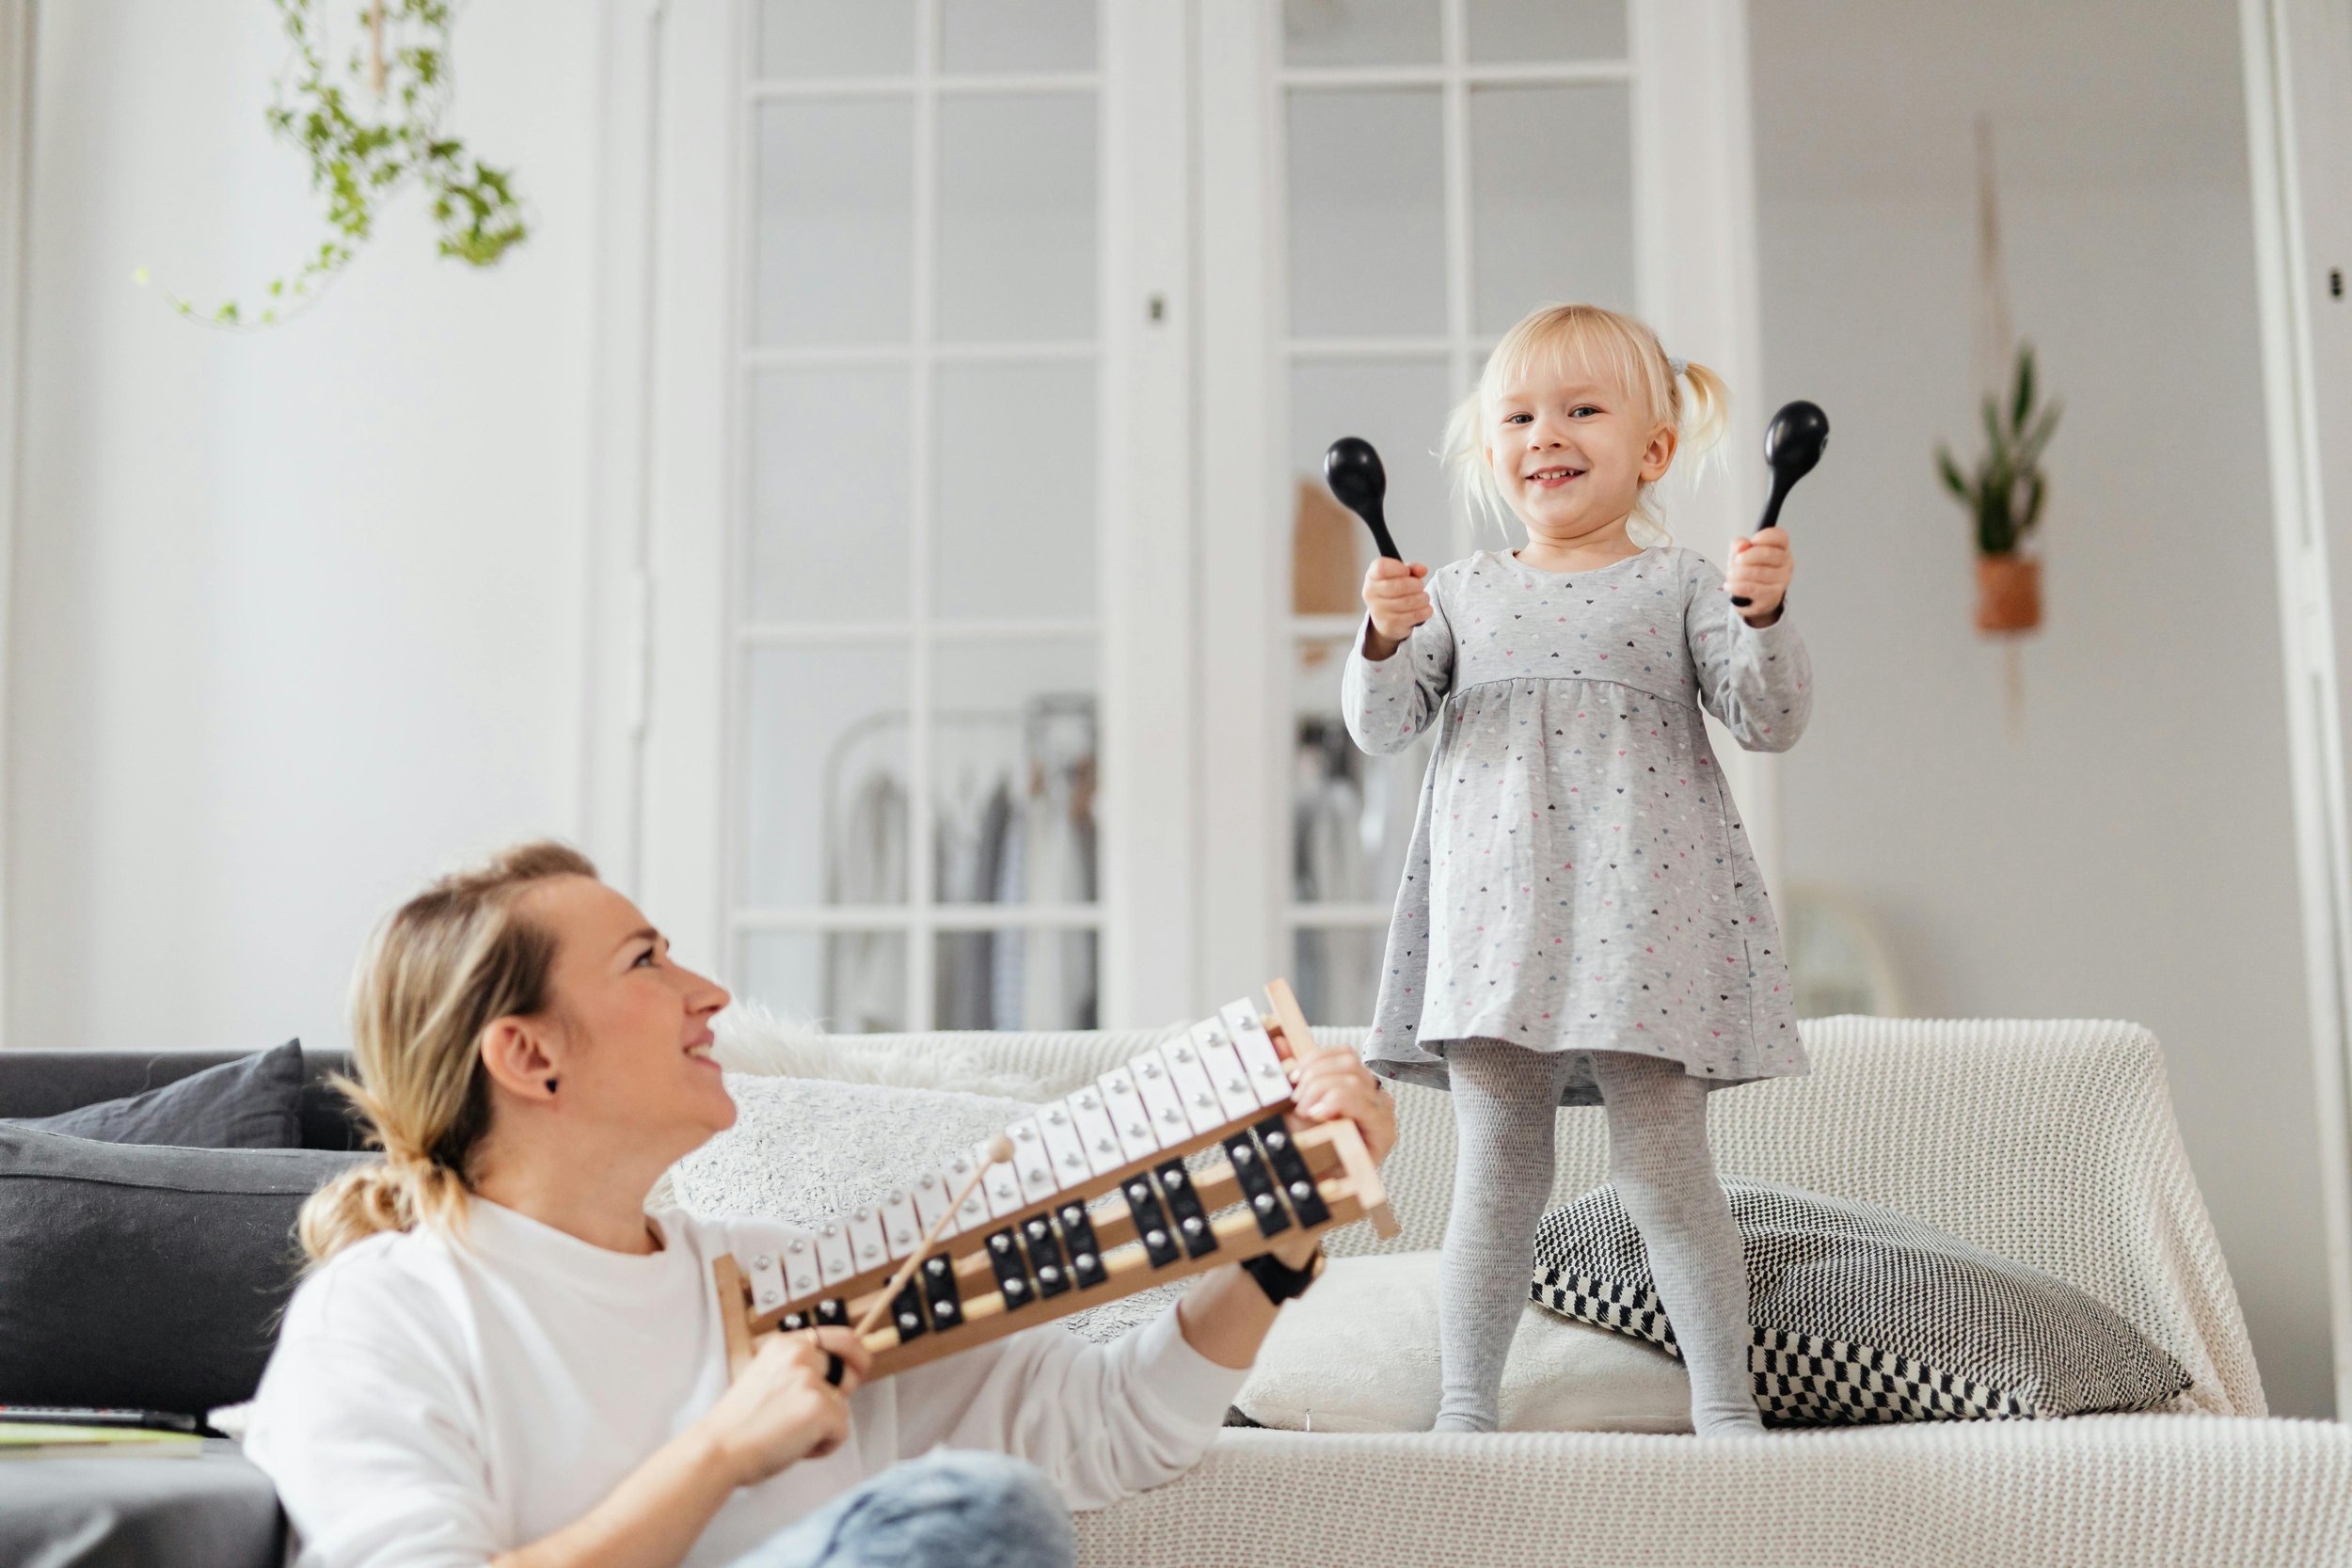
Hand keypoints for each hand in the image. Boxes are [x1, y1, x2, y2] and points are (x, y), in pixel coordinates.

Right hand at [693, 1327, 870, 1487]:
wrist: (717, 1450)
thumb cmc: (737, 1425)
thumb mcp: (766, 1377)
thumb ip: (796, 1371)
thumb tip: (832, 1378)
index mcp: (785, 1345)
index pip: (840, 1336)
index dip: (856, 1353)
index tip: (861, 1364)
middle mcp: (801, 1355)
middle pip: (852, 1366)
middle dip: (846, 1390)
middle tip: (823, 1413)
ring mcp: (811, 1380)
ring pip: (842, 1406)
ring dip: (824, 1426)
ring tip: (791, 1436)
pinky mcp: (821, 1408)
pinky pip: (841, 1432)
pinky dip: (823, 1447)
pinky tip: (795, 1448)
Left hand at [1286, 1045, 1396, 1166]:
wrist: (1320, 1188)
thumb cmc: (1314, 1148)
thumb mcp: (1297, 1106)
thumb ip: (1292, 1074)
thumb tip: (1278, 1042)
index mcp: (1357, 1085)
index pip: (1344, 1055)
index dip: (1316, 1059)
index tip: (1293, 1076)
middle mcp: (1374, 1096)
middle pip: (1350, 1063)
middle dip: (1316, 1076)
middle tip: (1297, 1100)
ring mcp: (1382, 1113)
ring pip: (1355, 1079)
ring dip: (1322, 1090)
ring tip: (1306, 1111)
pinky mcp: (1385, 1132)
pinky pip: (1363, 1103)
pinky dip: (1336, 1103)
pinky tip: (1320, 1115)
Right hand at [1362, 557, 1432, 645]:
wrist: (1384, 618)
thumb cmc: (1393, 591)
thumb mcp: (1400, 576)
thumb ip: (1412, 569)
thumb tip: (1423, 570)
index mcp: (1372, 576)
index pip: (1382, 568)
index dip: (1399, 568)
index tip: (1406, 571)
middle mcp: (1371, 593)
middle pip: (1400, 585)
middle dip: (1417, 585)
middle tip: (1420, 586)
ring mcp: (1379, 610)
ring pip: (1409, 601)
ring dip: (1423, 598)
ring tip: (1423, 598)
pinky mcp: (1390, 623)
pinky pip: (1414, 615)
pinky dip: (1425, 611)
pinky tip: (1425, 608)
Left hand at [1726, 528, 1792, 622]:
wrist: (1750, 597)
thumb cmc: (1749, 571)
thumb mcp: (1740, 553)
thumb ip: (1739, 544)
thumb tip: (1742, 546)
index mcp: (1781, 548)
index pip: (1779, 536)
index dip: (1763, 537)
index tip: (1752, 542)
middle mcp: (1786, 563)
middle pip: (1767, 553)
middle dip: (1745, 557)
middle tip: (1736, 561)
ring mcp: (1782, 581)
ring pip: (1757, 572)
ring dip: (1738, 573)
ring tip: (1731, 575)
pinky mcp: (1772, 596)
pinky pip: (1751, 588)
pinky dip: (1736, 586)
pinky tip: (1730, 585)